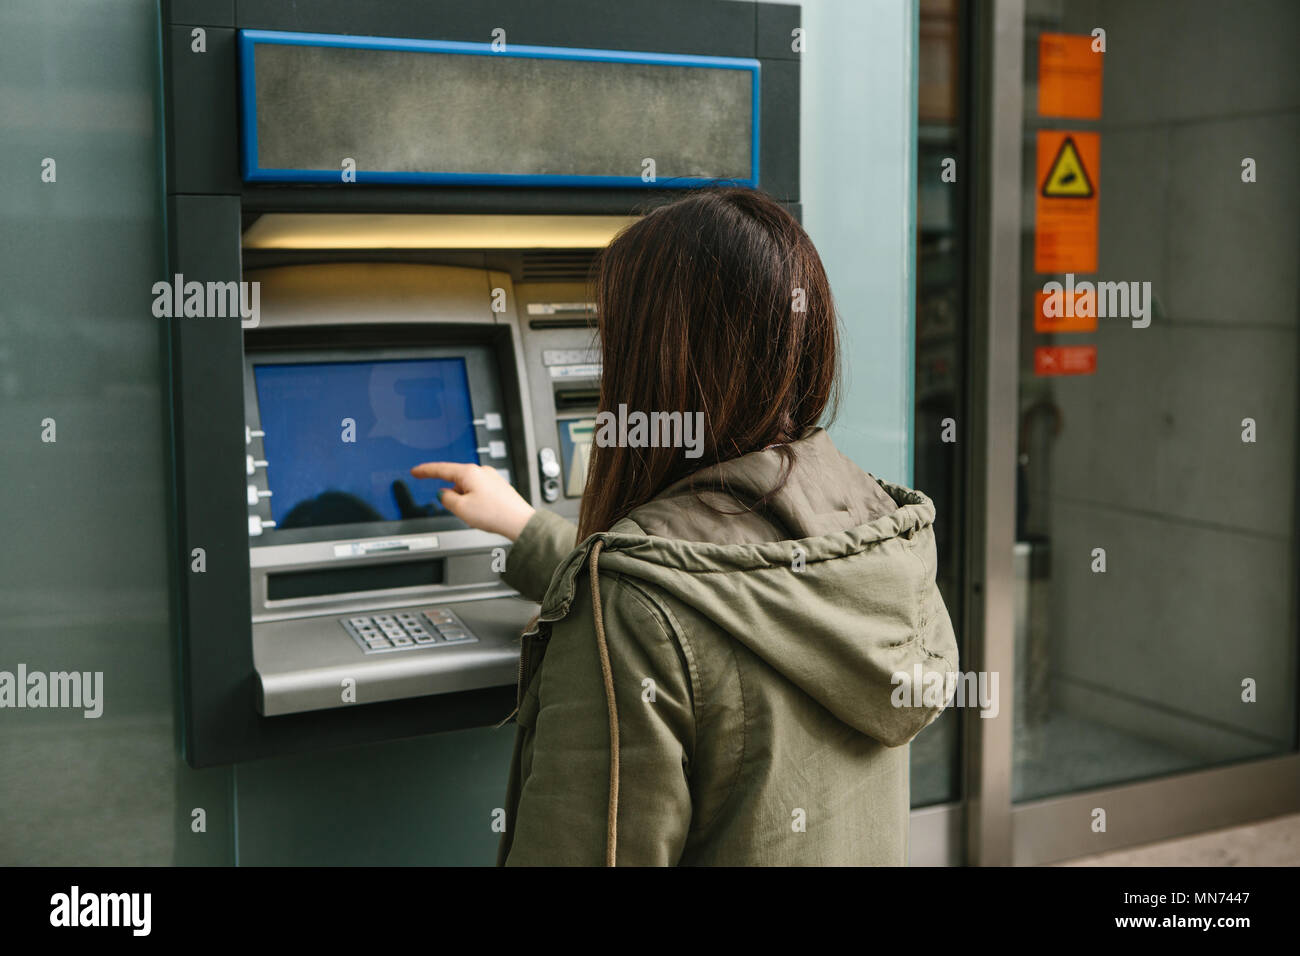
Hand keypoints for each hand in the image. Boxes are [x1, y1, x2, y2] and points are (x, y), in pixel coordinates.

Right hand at [409, 461, 534, 540]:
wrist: (519, 521)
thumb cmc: (494, 514)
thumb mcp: (461, 509)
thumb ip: (446, 499)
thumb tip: (443, 494)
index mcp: (469, 472)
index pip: (440, 469)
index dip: (425, 471)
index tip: (415, 471)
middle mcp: (481, 471)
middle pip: (456, 481)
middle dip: (453, 495)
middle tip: (459, 511)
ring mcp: (491, 478)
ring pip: (468, 488)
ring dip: (465, 500)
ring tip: (476, 515)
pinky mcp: (498, 486)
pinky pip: (479, 492)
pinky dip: (475, 502)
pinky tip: (483, 513)